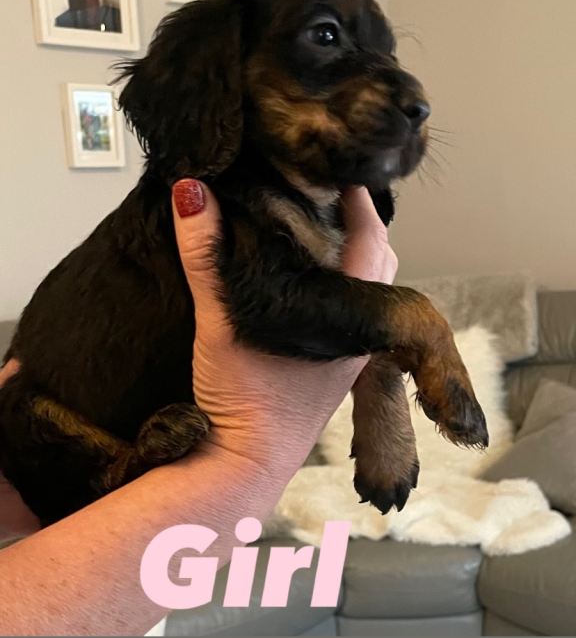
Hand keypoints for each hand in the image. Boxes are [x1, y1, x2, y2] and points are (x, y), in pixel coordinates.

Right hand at [172, 180, 397, 484]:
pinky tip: (302, 280)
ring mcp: (348, 355)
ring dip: (349, 255)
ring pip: (366, 289)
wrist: (242, 466)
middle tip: (328, 194)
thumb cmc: (244, 401)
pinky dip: (334, 285)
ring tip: (315, 227)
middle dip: (360, 223)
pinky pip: (346, 313)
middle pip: (380, 261)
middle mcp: (359, 335)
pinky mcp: (331, 371)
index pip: (373, 240)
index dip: (360, 200)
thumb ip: (205, 254)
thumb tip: (192, 192)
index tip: (342, 171)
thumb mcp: (221, 318)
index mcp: (350, 317)